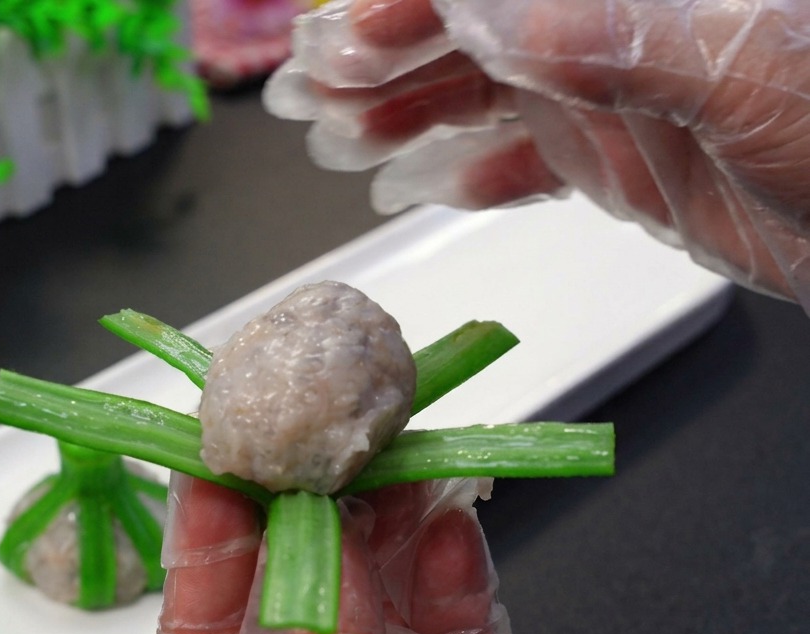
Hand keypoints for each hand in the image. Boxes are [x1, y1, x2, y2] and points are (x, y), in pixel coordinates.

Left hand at [153, 473, 689, 633]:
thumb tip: (304, 541)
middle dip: (308, 501)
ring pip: (381, 575)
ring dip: (387, 511)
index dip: (207, 529)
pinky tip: (450, 512)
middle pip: (298, 575)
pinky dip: (454, 551)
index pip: (203, 614)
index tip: (219, 450)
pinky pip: (458, 598)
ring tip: (396, 454)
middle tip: (327, 432)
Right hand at [264, 0, 809, 308]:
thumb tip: (492, 14)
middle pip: (475, 26)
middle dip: (386, 54)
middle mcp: (614, 26)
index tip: (344, 35)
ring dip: (412, 114)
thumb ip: (615, 39)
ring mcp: (611, 92)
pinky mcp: (618, 158)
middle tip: (317, 92)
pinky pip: (529, 160)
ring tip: (345, 142)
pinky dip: (476, 174)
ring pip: (487, 93)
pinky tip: (428, 187)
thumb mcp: (745, 75)